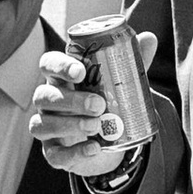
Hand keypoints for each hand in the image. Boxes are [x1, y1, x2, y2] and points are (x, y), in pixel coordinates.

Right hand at [30, 33, 157, 176]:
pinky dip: (74, 153)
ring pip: (42, 125)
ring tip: (96, 125)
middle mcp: (47, 101)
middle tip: (99, 104)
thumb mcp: (118, 83)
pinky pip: (54, 155)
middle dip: (70, 100)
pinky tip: (93, 148)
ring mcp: (46, 127)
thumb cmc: (105, 102)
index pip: (47, 64)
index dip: (59, 66)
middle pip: (44, 95)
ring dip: (69, 125)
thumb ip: (130, 62)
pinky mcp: (53, 152)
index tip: (81, 72)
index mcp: (60, 78)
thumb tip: (150, 38)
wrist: (104, 141)